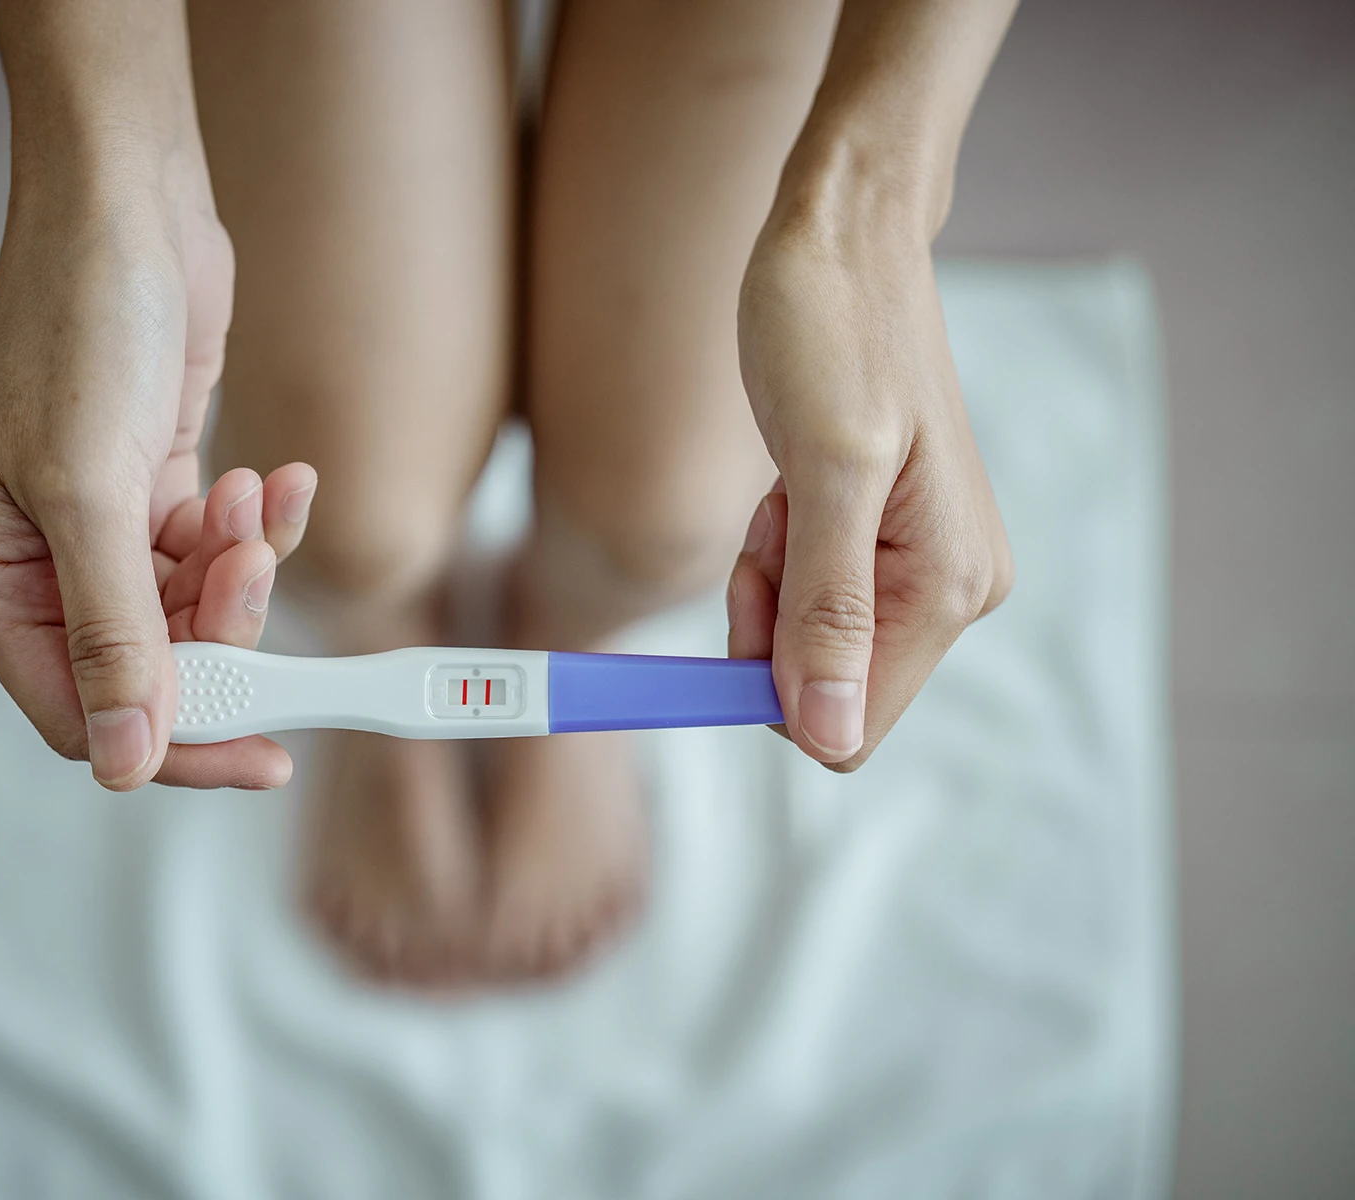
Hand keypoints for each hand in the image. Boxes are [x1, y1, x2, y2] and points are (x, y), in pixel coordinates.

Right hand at [0, 157, 317, 789]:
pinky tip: (274, 480)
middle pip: (148, 665)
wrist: (126, 203)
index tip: (267, 751)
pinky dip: (255, 525)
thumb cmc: (80, 325)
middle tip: (254, 570)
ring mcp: (97, 526)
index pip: (78, 712)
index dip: (174, 741)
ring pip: (192, 611)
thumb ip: (113, 634)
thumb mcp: (91, 492)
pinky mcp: (151, 487)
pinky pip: (217, 550)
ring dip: (240, 566)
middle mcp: (35, 563)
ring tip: (253, 498)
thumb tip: (126, 759)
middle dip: (218, 630)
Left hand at [729, 222, 1011, 769]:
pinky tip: (794, 477)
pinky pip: (804, 592)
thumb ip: (829, 612)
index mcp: (951, 587)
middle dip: (771, 615)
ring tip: (791, 482)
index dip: (774, 680)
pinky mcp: (884, 537)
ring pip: (804, 640)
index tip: (754, 582)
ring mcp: (919, 564)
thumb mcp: (823, 474)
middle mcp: (952, 589)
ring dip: (769, 573)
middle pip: (822, 685)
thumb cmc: (832, 329)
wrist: (844, 236)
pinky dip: (777, 547)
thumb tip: (832, 737)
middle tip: (778, 515)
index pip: (849, 726)